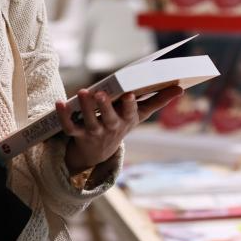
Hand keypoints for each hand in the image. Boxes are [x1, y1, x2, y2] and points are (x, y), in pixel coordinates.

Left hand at [59, 86, 183, 174]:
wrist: (98, 152)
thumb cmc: (121, 124)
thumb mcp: (139, 115)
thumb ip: (158, 100)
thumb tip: (180, 88)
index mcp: (127, 120)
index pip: (130, 113)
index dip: (128, 105)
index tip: (128, 94)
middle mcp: (111, 127)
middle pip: (108, 118)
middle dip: (105, 107)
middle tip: (101, 93)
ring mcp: (94, 132)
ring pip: (89, 122)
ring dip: (85, 107)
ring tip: (83, 92)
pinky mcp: (78, 135)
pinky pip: (69, 126)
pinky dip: (63, 116)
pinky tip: (59, 103)